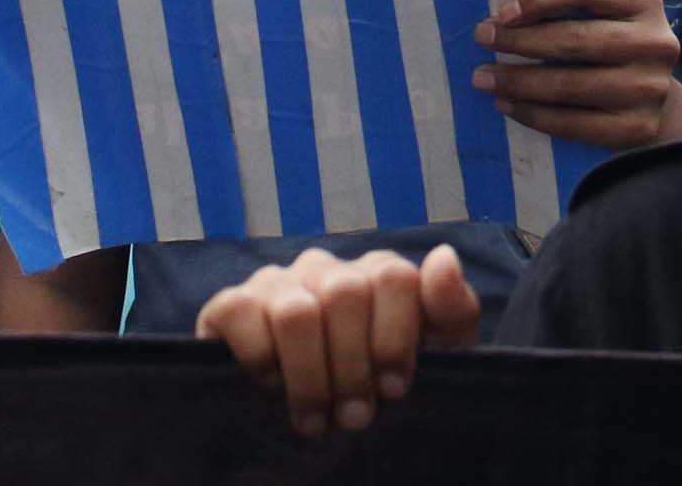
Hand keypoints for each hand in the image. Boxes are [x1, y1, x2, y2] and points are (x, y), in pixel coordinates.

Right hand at [195, 244, 479, 437]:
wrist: (318, 425)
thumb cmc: (381, 388)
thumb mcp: (435, 357)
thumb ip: (451, 310)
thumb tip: (444, 256)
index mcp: (377, 274)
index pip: (393, 276)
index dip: (394, 339)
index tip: (393, 389)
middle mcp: (327, 270)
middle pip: (345, 294)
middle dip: (353, 368)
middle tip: (355, 418)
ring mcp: (277, 283)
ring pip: (296, 312)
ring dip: (310, 377)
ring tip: (316, 419)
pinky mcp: (231, 305)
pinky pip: (240, 313)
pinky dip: (260, 358)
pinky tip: (272, 385)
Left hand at [473, 0, 681, 149]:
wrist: (655, 97)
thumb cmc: (613, 40)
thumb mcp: (603, 9)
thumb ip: (567, 2)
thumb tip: (504, 17)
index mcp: (643, 0)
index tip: (502, 13)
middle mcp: (654, 42)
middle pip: (574, 39)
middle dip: (519, 41)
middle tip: (482, 40)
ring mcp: (649, 88)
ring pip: (569, 85)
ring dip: (518, 82)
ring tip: (484, 78)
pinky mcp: (638, 127)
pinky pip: (575, 124)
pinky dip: (534, 115)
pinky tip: (508, 105)